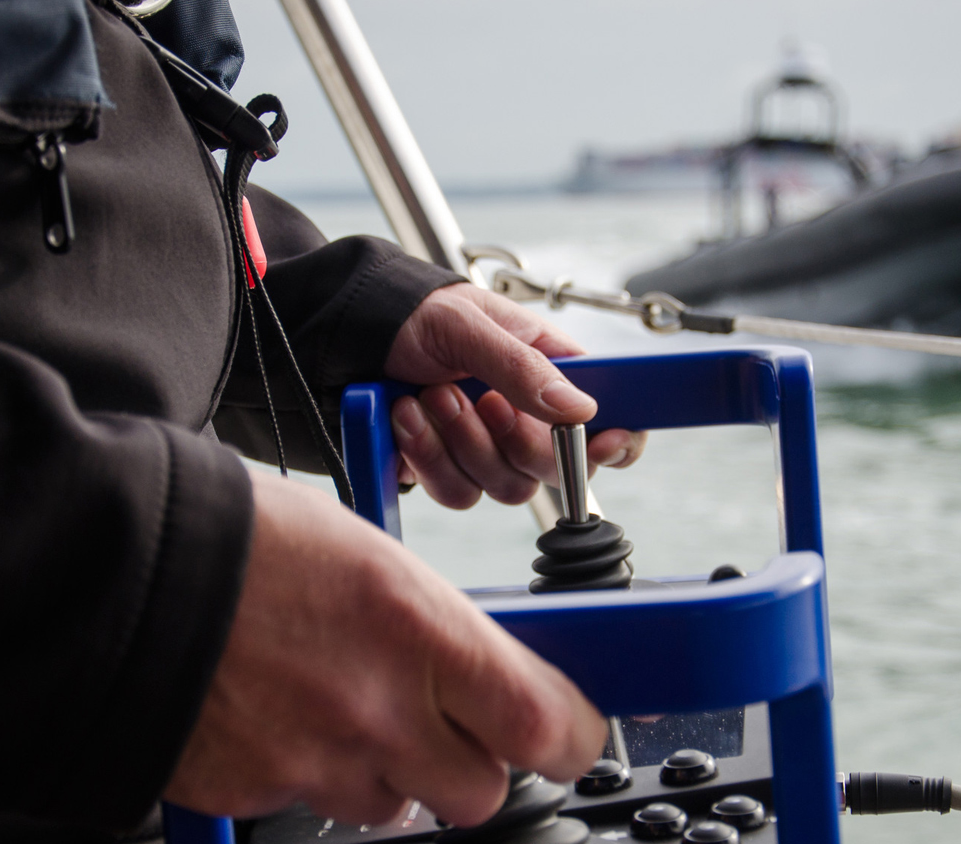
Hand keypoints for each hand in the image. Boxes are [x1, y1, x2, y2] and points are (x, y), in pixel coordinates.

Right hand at [164, 473, 607, 824]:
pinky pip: (318, 803)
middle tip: (447, 719)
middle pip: (480, 791)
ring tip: (346, 704)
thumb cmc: (247, 541)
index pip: (544, 726)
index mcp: (420, 633)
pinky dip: (318, 773)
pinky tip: (289, 717)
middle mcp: (378, 711)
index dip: (571, 737)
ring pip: (400, 807)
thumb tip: (483, 674)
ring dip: (394, 770)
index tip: (572, 731)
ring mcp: (316, 761)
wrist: (120, 568)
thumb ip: (440, 631)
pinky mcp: (256, 792)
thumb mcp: (375, 560)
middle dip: (476, 762)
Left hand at [384, 284, 645, 508]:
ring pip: (507, 487)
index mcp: (549, 370)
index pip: (608, 417)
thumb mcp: (467, 324)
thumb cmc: (413, 314)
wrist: (344, 337)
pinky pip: (459, 493)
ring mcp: (487, 449)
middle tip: (480, 400)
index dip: (616, 441)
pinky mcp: (448, 471)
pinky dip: (429, 458)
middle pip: (558, 468)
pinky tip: (407, 416)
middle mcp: (526, 416)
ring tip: (430, 395)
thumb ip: (522, 367)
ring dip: (464, 444)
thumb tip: (581, 410)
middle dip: (516, 440)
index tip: (602, 443)